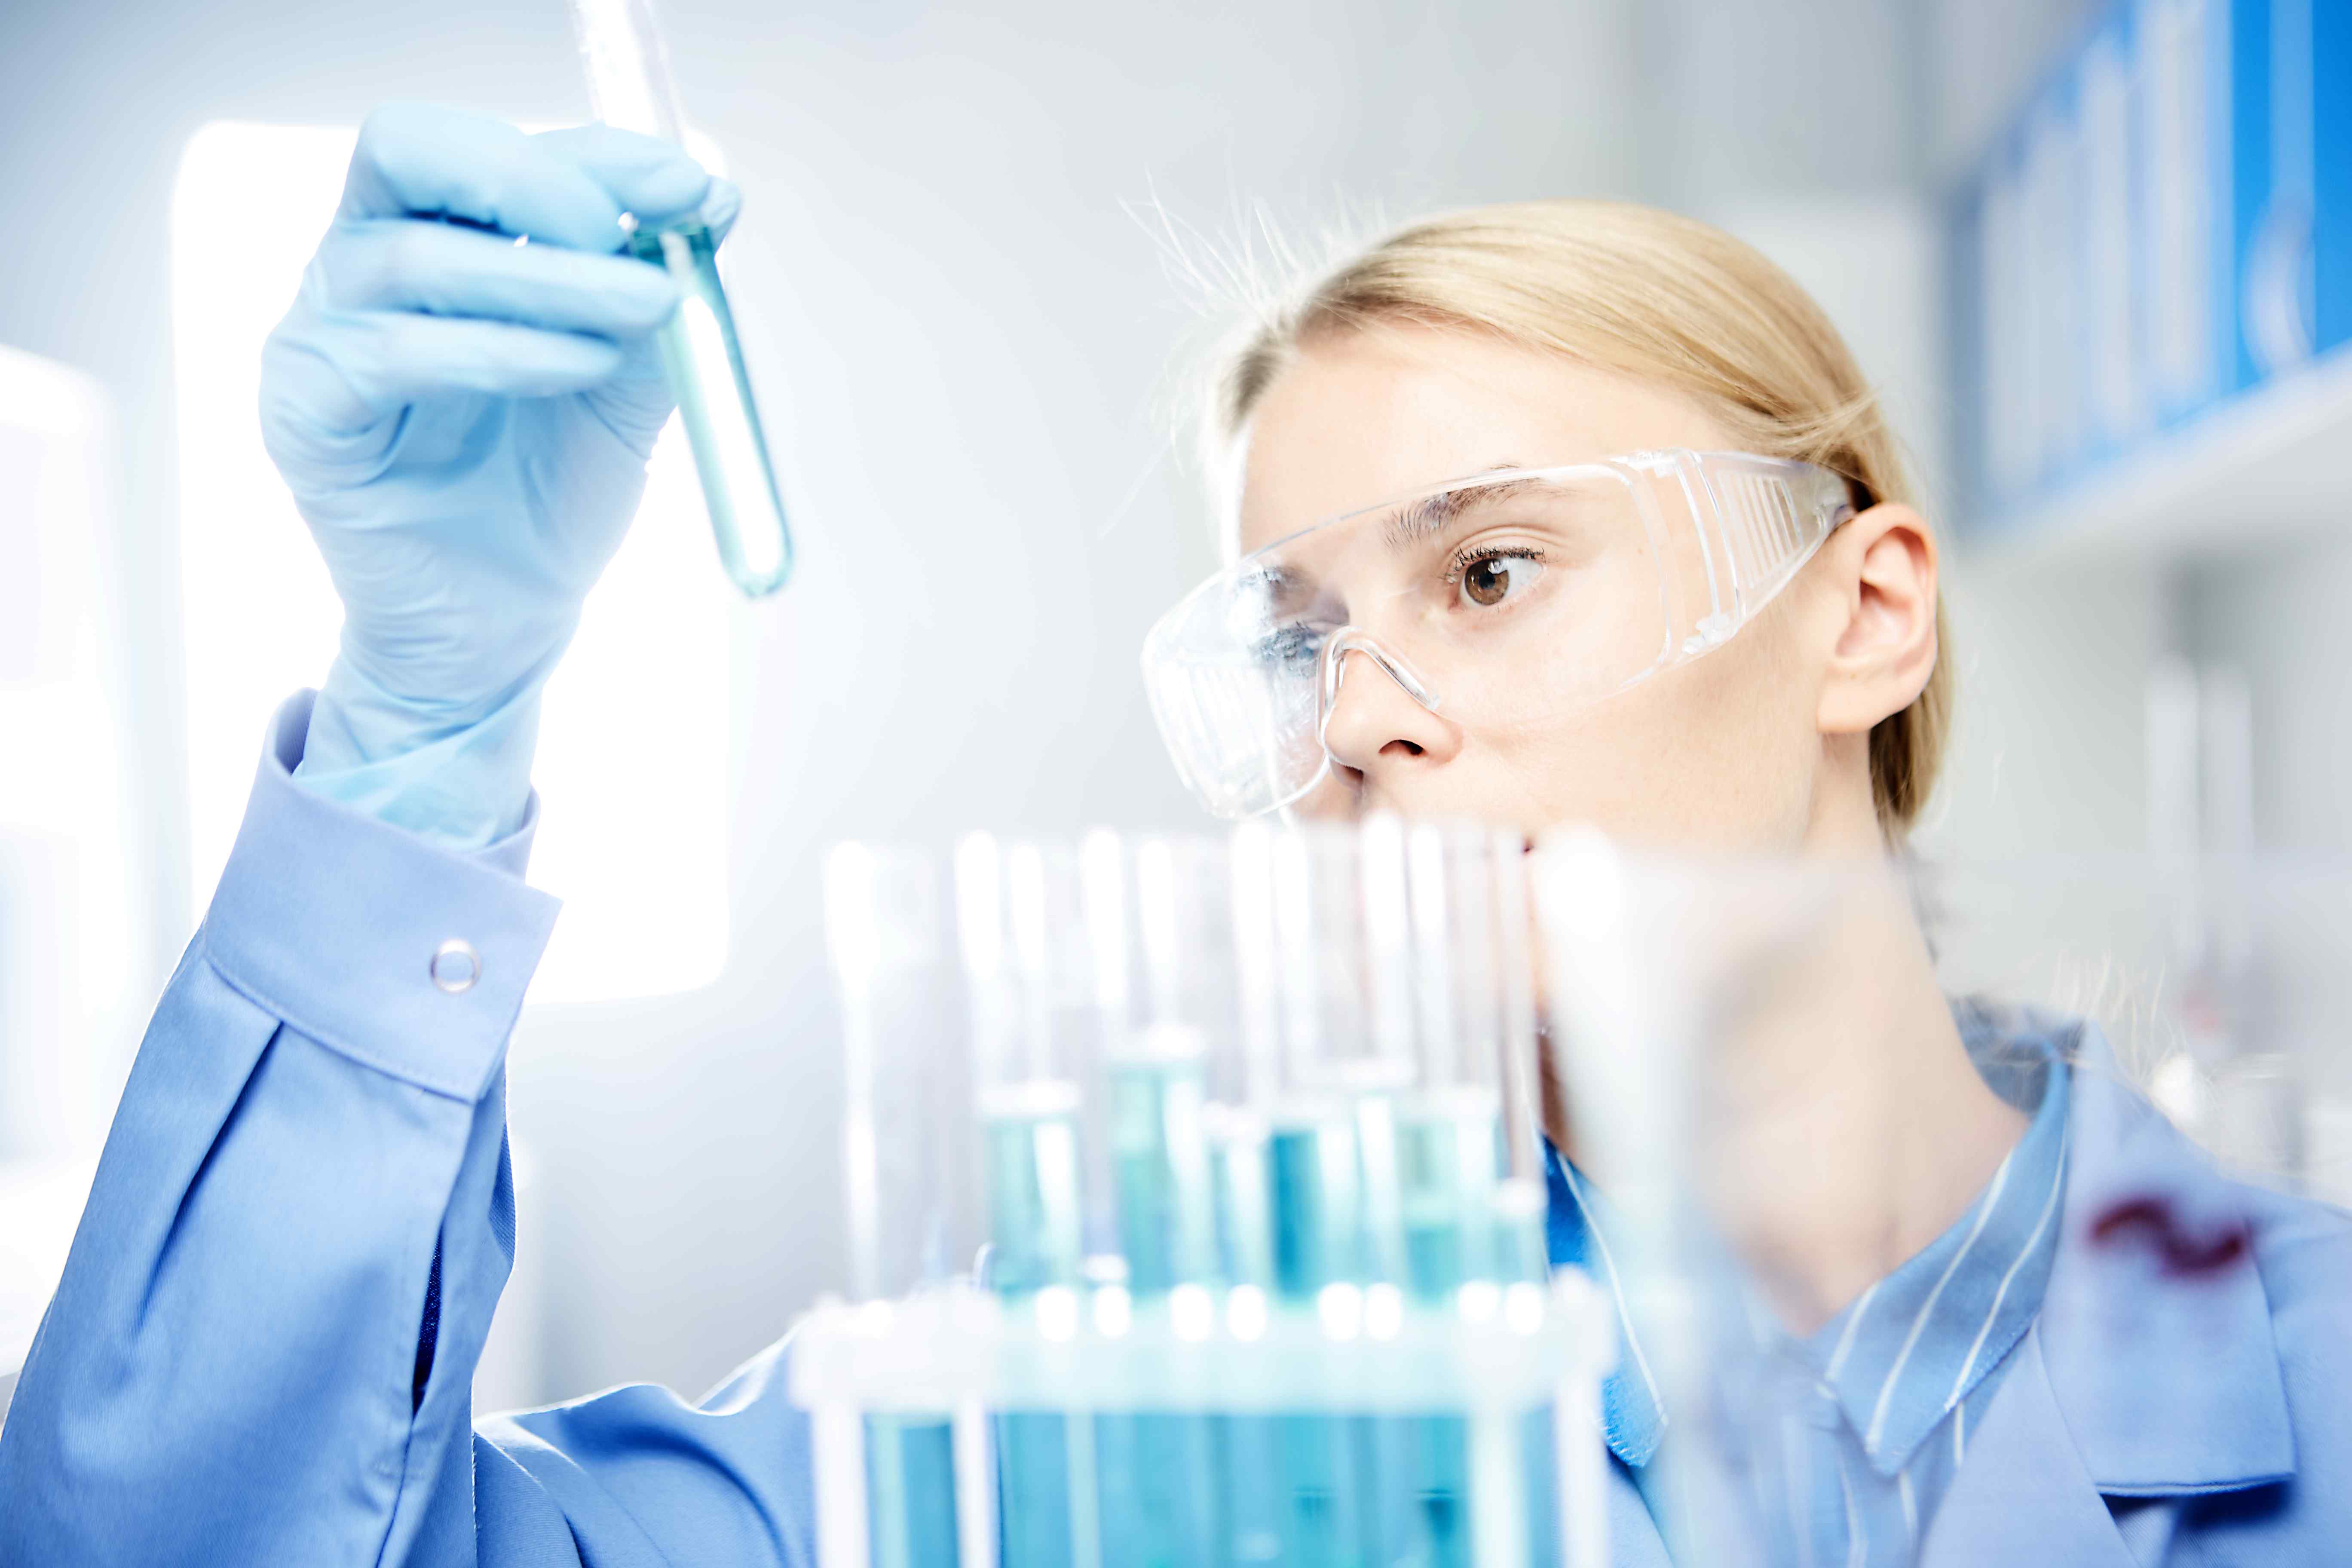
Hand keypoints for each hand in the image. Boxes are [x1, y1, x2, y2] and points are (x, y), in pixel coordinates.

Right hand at [260, 101, 734, 847]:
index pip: (496, 147)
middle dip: (538, 181)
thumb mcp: (626, 379)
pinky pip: (390, 354)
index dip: (599, 155)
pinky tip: (578, 367)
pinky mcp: (304, 411)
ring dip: (549, 279)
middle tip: (635, 243)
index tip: (696, 192)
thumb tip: (713, 196)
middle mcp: (361, 262)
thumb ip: (655, 292)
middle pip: (409, 148)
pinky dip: (500, 351)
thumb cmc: (554, 491)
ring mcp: (320, 332)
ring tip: (647, 312)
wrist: (510, 619)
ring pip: (414, 258)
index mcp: (435, 234)